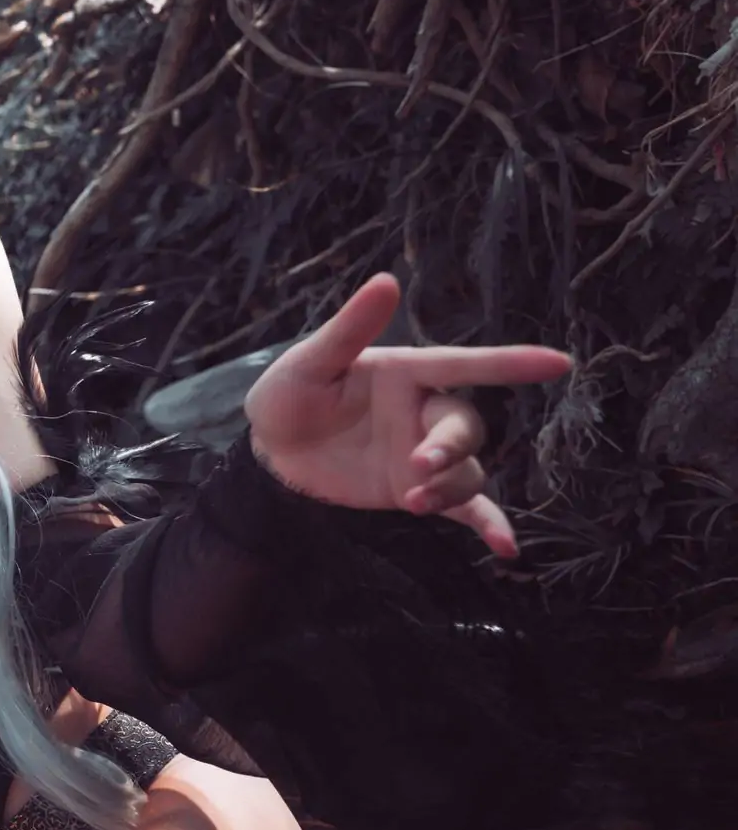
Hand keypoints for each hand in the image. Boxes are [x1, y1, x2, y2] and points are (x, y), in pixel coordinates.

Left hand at [244, 273, 571, 558]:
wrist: (270, 452)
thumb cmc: (288, 396)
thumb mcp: (312, 361)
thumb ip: (350, 329)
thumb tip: (386, 280)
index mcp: (407, 372)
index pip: (467, 365)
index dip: (512, 363)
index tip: (559, 362)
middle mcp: (424, 411)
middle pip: (467, 425)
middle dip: (451, 445)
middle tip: (419, 463)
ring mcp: (423, 453)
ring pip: (467, 469)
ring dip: (450, 486)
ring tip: (412, 499)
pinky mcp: (416, 490)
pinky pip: (466, 508)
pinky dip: (488, 526)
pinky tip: (506, 549)